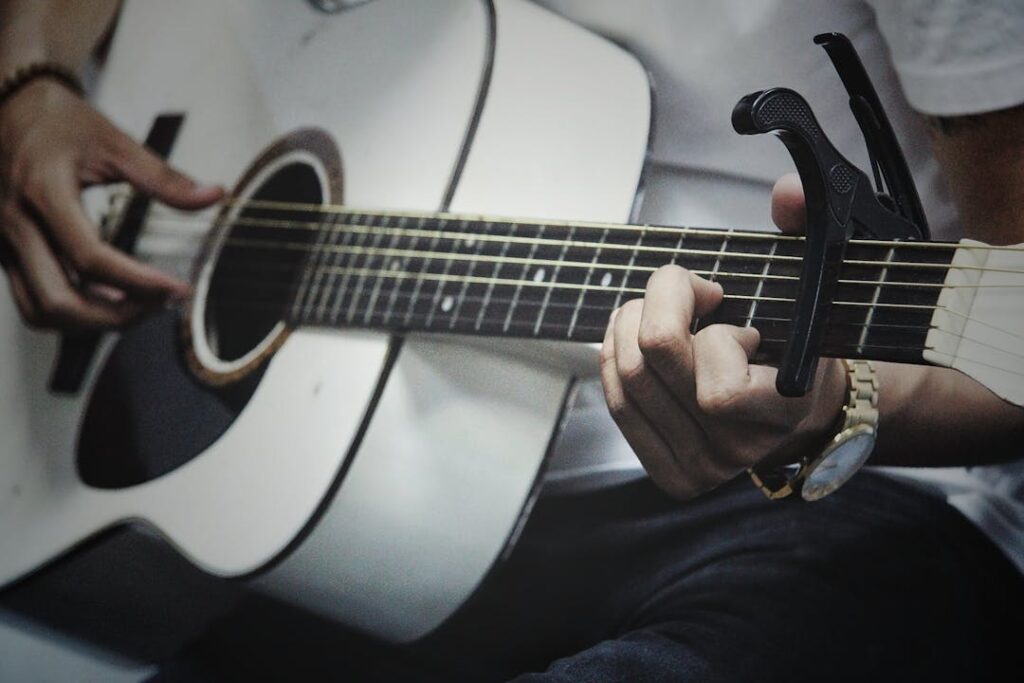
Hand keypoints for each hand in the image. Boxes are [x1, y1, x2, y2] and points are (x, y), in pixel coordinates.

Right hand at [0, 79, 222, 329]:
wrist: (9, 106)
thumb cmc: (58, 121)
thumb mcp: (115, 141)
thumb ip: (164, 177)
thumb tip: (213, 195)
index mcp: (44, 192)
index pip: (90, 257)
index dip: (138, 282)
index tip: (176, 287)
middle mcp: (16, 223)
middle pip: (59, 300)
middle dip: (116, 315)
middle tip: (161, 304)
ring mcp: (4, 242)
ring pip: (40, 311)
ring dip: (91, 322)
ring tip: (138, 305)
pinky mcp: (5, 252)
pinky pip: (32, 300)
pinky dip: (71, 312)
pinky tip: (108, 297)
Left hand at [599, 174, 846, 499]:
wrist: (801, 411)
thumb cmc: (802, 342)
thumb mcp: (815, 282)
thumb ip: (810, 227)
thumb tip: (788, 192)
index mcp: (787, 412)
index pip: (719, 389)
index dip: (714, 331)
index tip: (729, 309)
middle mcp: (739, 450)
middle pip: (653, 363)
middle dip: (659, 303)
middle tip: (685, 290)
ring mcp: (701, 467)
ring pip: (626, 376)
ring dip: (632, 323)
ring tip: (665, 313)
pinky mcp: (669, 471)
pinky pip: (616, 401)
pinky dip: (616, 353)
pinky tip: (641, 339)